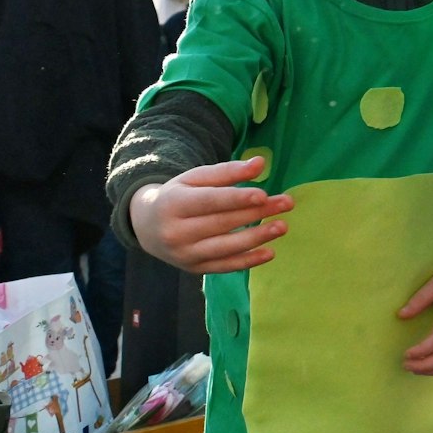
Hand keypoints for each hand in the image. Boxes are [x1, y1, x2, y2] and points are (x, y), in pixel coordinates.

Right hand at [129, 156, 291, 273]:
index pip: (209, 201)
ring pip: (225, 247)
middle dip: (257, 213)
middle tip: (286, 203)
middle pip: (222, 222)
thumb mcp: (196, 178)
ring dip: (257, 238)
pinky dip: (247, 262)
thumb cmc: (179, 196)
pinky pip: (224, 266)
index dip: (236, 199)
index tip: (263, 194)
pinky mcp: (193, 269)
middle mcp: (175, 232)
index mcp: (173, 204)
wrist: (146, 226)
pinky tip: (270, 253)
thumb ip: (228, 171)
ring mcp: (184, 254)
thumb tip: (261, 163)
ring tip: (282, 226)